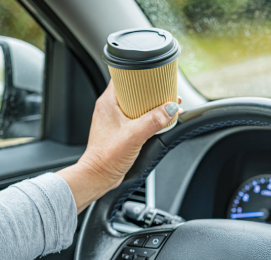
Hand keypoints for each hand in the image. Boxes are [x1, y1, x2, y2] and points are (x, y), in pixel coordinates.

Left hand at [57, 80, 181, 211]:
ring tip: (166, 104)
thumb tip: (172, 108)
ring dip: (151, 105)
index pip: (123, 77)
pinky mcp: (120, 130)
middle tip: (166, 89)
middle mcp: (110, 108)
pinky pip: (137, 117)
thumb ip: (154, 121)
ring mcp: (114, 119)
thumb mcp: (134, 135)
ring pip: (137, 104)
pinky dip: (149, 117)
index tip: (154, 73)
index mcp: (107, 102)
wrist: (98, 176)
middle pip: (133, 90)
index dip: (139, 73)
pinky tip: (159, 121)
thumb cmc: (106, 157)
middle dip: (151, 90)